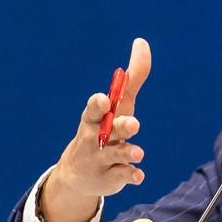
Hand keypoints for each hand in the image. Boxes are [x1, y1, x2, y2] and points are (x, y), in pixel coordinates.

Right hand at [40, 38, 151, 221]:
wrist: (79, 175)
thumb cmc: (104, 129)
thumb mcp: (117, 104)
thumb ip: (132, 77)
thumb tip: (142, 42)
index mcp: (95, 118)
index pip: (94, 109)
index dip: (98, 105)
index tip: (104, 100)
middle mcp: (96, 138)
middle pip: (108, 131)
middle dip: (120, 127)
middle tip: (134, 124)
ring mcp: (102, 160)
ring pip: (115, 155)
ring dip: (127, 152)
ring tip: (138, 152)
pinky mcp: (111, 178)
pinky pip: (122, 177)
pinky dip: (130, 176)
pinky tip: (138, 175)